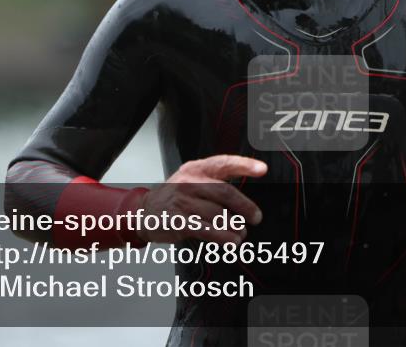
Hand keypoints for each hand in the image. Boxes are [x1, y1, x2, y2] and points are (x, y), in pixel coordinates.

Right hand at [136, 154, 266, 244]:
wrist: (144, 212)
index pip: (223, 163)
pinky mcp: (178, 220)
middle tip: (255, 217)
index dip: (244, 165)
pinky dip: (222, 237)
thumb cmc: (174, 198)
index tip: (262, 169)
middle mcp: (189, 181)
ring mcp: (182, 201)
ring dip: (234, 226)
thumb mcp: (192, 181)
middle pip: (224, 192)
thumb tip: (245, 198)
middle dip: (245, 206)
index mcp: (196, 169)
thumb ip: (216, 183)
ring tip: (241, 234)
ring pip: (218, 213)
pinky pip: (206, 229)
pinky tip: (231, 241)